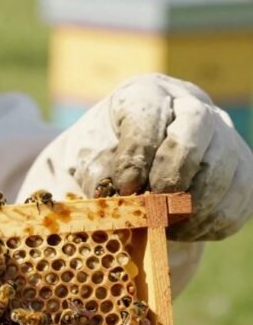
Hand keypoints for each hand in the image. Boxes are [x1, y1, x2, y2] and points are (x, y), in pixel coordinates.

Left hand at [66, 74, 252, 241]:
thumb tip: (115, 197)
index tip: (124, 187)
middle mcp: (191, 106)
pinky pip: (236, 200)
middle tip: (151, 206)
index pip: (148, 111)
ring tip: (161, 225)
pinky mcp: (242, 171)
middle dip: (172, 174)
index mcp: (144, 95)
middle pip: (196, 128)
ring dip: (190, 206)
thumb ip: (96, 170)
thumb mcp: (87, 156)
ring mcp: (223, 137)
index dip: (138, 152)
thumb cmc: (104, 157)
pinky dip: (208, 223)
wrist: (135, 166)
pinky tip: (180, 229)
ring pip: (223, 168)